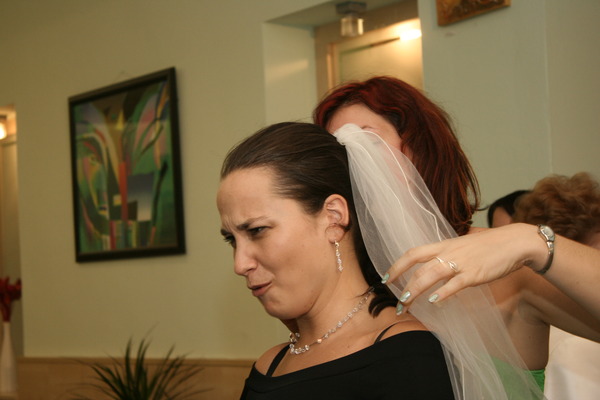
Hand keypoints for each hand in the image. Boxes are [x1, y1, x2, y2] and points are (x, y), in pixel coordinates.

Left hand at [384, 223, 540, 306]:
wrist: (514, 242)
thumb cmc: (489, 247)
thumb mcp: (463, 247)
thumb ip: (447, 256)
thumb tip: (434, 267)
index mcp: (444, 245)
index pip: (413, 253)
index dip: (397, 265)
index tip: (386, 278)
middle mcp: (448, 252)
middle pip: (418, 266)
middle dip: (403, 284)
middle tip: (396, 301)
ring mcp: (461, 262)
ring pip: (431, 275)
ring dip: (416, 290)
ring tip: (406, 303)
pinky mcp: (474, 273)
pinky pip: (455, 284)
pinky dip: (443, 294)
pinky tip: (435, 302)